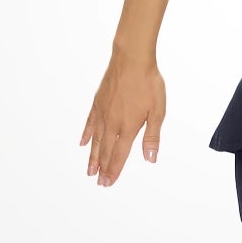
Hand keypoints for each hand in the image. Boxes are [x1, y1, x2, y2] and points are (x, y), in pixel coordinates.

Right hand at [80, 51, 165, 186]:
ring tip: (89, 170)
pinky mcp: (98, 103)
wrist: (132, 59)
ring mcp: (103, 113)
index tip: (109, 182)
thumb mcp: (158, 111)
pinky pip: (90, 123)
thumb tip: (150, 158)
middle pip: (106, 151)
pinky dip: (87, 134)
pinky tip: (83, 143)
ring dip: (93, 157)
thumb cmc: (148, 83)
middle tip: (99, 182)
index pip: (120, 155)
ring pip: (96, 141)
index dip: (114, 170)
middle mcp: (112, 123)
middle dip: (103, 169)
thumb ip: (152, 137)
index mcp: (128, 127)